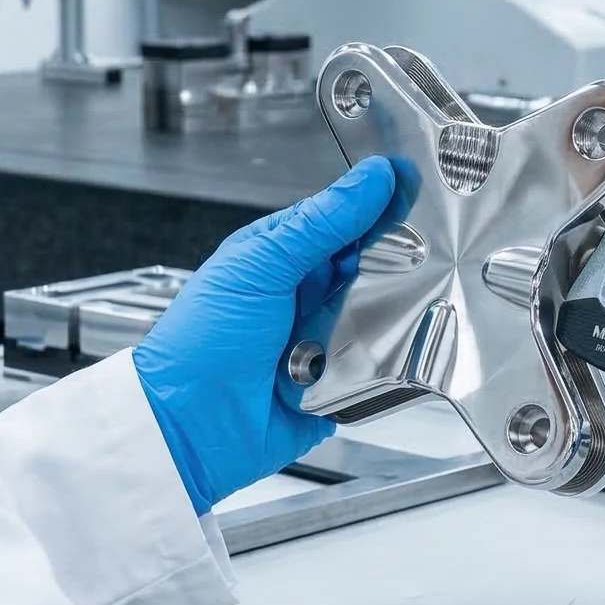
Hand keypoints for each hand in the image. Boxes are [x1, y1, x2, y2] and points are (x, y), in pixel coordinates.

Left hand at [133, 158, 395, 515]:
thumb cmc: (203, 341)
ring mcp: (325, 337)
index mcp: (284, 253)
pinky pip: (380, 368)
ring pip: (383, 316)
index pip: (346, 217)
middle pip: (374, 266)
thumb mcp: (262, 264)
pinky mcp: (341, 383)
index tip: (414, 186)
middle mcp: (308, 293)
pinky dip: (377, 365)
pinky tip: (363, 361)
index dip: (380, 203)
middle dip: (392, 264)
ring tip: (364, 319)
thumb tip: (372, 178)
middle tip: (406, 258)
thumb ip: (323, 221)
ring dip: (382, 318)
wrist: (190, 426)